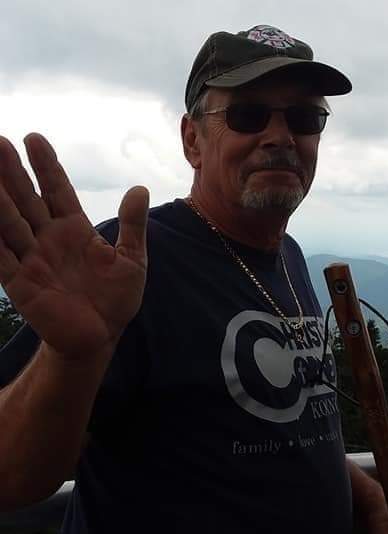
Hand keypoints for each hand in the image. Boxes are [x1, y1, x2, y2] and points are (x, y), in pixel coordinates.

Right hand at [0, 133, 148, 358]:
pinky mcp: (21, 284)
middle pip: (28, 200)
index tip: (33, 138)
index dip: (46, 167)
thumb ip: (132, 225)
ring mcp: (33, 260)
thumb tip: (140, 189)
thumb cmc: (117, 298)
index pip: (57, 191)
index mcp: (75, 230)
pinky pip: (1, 258)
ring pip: (10, 223)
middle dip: (13, 172)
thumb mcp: (132, 258)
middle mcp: (49, 239)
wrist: (103, 335)